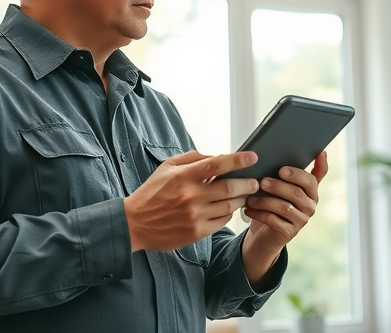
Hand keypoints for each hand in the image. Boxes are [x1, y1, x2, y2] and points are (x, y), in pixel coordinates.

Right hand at [124, 150, 258, 251]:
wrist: (135, 223)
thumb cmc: (152, 192)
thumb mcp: (167, 167)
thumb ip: (192, 158)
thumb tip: (217, 157)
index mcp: (183, 177)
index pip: (216, 165)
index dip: (237, 160)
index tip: (252, 157)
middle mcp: (190, 196)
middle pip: (229, 188)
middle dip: (247, 183)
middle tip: (255, 181)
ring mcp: (194, 216)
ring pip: (229, 206)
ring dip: (241, 199)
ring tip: (244, 194)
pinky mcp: (196, 232)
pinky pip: (222, 221)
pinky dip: (229, 213)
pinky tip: (228, 207)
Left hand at [241, 151, 328, 286]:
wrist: (265, 232)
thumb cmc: (272, 201)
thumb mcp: (280, 185)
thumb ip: (285, 171)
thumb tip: (277, 149)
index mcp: (310, 189)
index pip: (312, 179)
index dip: (300, 173)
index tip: (283, 169)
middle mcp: (310, 204)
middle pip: (297, 193)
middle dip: (278, 186)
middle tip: (262, 181)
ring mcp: (301, 219)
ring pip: (285, 207)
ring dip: (265, 201)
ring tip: (250, 197)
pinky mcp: (289, 232)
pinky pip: (274, 221)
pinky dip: (259, 214)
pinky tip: (247, 209)